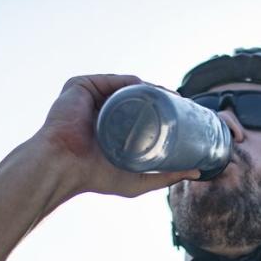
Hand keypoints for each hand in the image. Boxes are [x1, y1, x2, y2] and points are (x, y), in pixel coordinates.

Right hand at [34, 74, 200, 197]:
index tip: (186, 114)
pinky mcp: (80, 86)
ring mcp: (90, 96)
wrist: (62, 166)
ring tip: (173, 97)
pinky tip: (150, 88)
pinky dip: (131, 81)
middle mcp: (100, 108)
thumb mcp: (137, 180)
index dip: (164, 110)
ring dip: (151, 87)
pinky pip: (111, 80)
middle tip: (184, 105)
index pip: (141, 112)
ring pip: (127, 87)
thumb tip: (199, 172)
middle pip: (136, 96)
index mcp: (109, 125)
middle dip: (161, 97)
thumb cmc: (93, 176)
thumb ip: (165, 177)